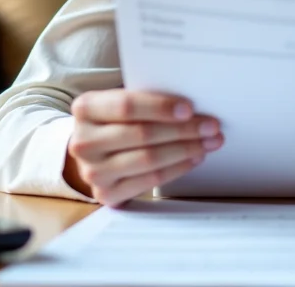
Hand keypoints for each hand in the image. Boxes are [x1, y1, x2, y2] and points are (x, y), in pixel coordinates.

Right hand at [65, 89, 222, 206]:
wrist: (91, 153)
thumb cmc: (113, 122)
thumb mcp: (117, 103)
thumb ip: (144, 100)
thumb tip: (189, 105)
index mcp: (85, 109)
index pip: (126, 106)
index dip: (160, 107)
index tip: (189, 108)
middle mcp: (83, 141)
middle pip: (142, 134)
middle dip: (183, 130)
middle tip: (211, 126)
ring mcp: (93, 171)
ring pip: (149, 159)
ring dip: (185, 149)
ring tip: (208, 142)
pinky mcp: (106, 193)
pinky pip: (150, 180)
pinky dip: (177, 168)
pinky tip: (193, 158)